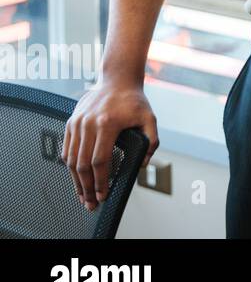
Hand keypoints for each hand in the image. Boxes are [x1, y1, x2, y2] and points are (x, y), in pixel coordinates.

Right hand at [62, 81, 158, 210]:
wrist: (117, 79)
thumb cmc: (134, 100)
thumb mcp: (150, 118)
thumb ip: (152, 141)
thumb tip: (144, 164)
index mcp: (108, 123)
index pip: (100, 160)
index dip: (101, 181)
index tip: (103, 195)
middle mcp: (88, 124)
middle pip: (82, 164)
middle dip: (87, 187)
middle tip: (91, 203)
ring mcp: (77, 123)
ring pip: (71, 159)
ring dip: (76, 181)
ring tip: (82, 195)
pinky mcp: (71, 122)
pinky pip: (67, 149)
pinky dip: (70, 166)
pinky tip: (76, 178)